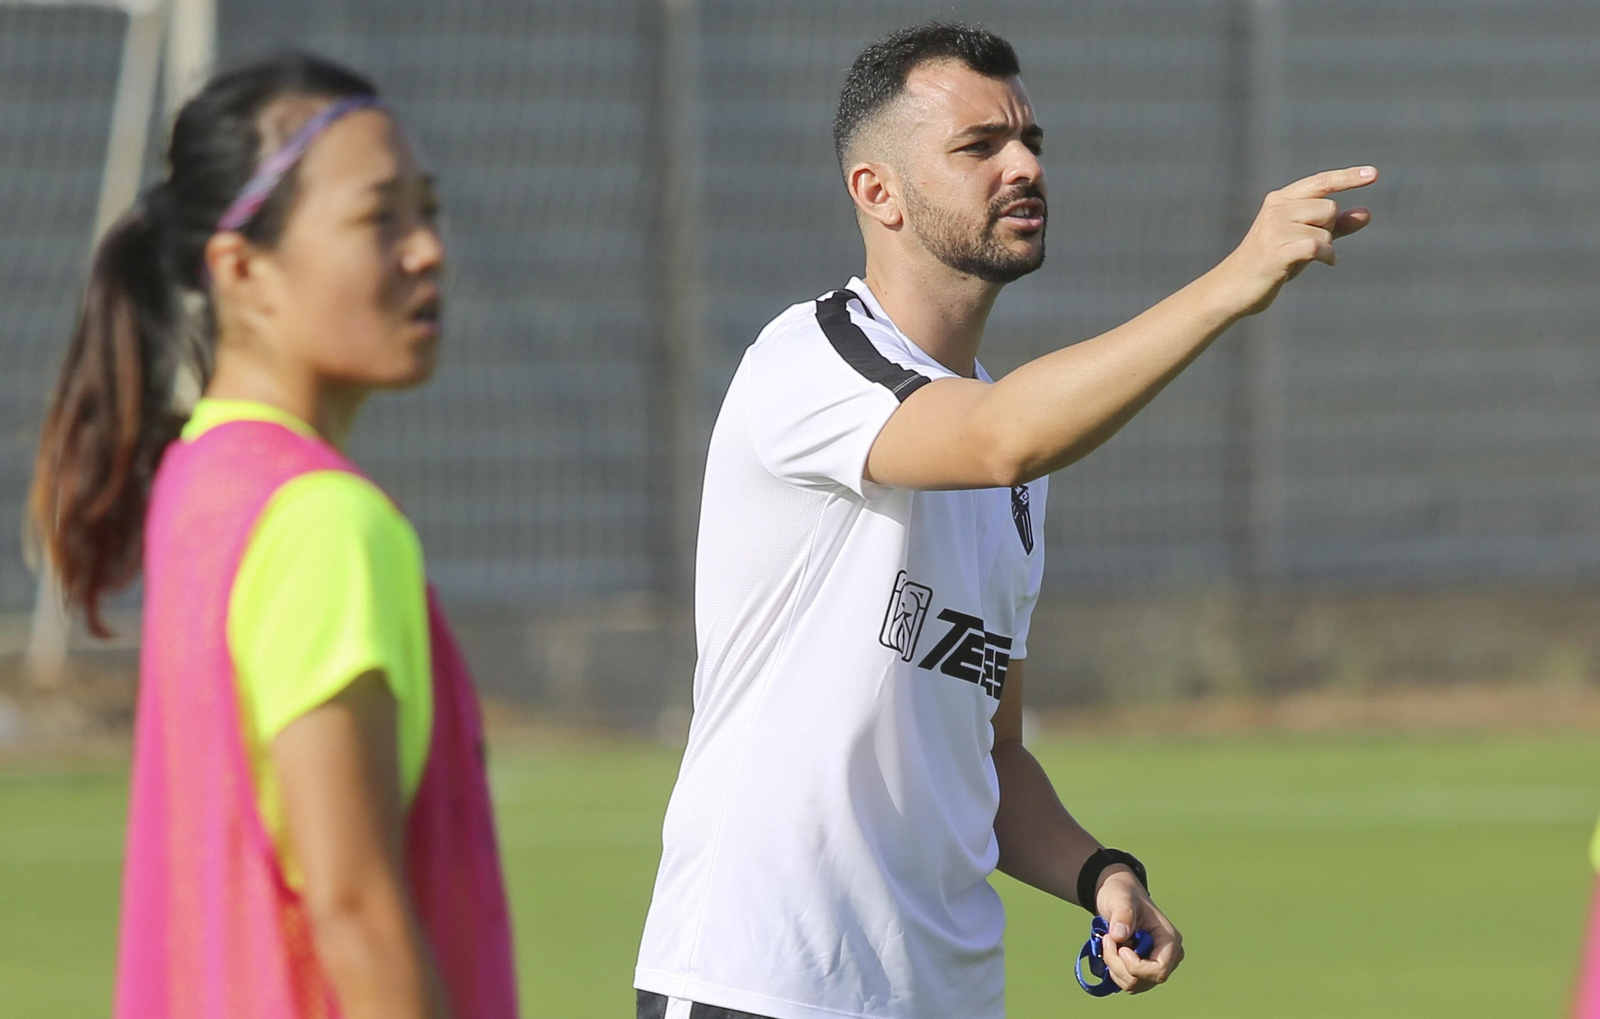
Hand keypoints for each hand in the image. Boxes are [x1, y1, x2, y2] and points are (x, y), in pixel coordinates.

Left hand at [1094, 866, 1183, 993]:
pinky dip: (1113, 970)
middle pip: (1143, 980)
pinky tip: (1112, 950)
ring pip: (1133, 985)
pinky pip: (1127, 984)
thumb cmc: (1123, 895)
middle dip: (1118, 964)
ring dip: (1113, 966)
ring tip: (1109, 941)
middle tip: (1107, 939)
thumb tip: (1120, 936)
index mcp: (1170, 940)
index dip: (1136, 966)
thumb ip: (1122, 913)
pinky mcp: (1143, 973)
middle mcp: (1168, 958)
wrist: (1117, 898)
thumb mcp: (1121, 898)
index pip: (1160, 970)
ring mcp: (1155, 967)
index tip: (1121, 947)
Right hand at [1214, 165, 1377, 316]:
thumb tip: (1367, 213)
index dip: (1348, 177)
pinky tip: (1326, 262)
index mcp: (1280, 200)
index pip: (1321, 182)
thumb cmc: (1271, 263)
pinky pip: (1318, 247)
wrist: (1232, 289)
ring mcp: (1274, 230)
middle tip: (1310, 246)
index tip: (1374, 173)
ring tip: (1303, 259)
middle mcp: (1276, 210)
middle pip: (1329, 208)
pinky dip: (1327, 256)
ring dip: (1325, 248)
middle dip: (1330, 229)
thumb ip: (1336, 226)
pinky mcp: (1275, 253)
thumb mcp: (1304, 240)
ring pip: (1326, 231)